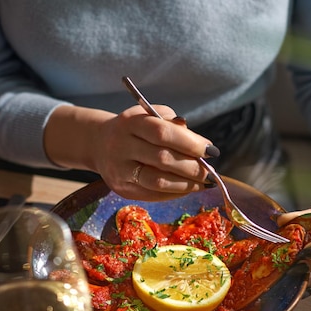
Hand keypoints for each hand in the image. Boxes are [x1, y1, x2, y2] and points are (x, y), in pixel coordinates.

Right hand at [44, 104, 216, 200]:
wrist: (100, 143)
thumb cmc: (135, 128)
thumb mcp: (151, 115)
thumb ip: (174, 125)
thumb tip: (201, 145)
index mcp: (130, 122)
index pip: (163, 133)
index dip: (190, 143)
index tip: (211, 151)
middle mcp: (121, 146)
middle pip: (162, 159)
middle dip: (192, 168)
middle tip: (211, 172)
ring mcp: (119, 170)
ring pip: (158, 182)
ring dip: (186, 185)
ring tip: (204, 183)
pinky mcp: (121, 189)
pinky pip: (153, 195)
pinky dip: (175, 193)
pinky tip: (187, 188)